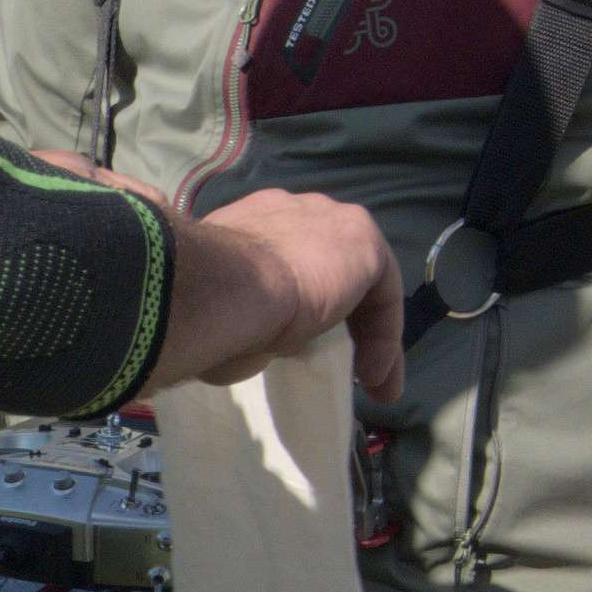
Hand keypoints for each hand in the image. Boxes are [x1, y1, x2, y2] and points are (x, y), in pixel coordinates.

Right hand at [144, 182, 404, 411]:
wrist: (220, 287)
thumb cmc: (207, 309)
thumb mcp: (222, 315)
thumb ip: (244, 316)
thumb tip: (254, 342)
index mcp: (250, 224)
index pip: (285, 257)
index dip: (299, 306)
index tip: (295, 351)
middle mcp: (293, 212)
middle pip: (330, 263)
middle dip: (342, 314)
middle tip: (344, 364)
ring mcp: (329, 219)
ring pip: (361, 278)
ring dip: (369, 330)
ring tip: (370, 379)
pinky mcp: (362, 239)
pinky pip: (383, 290)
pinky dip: (384, 335)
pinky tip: (376, 374)